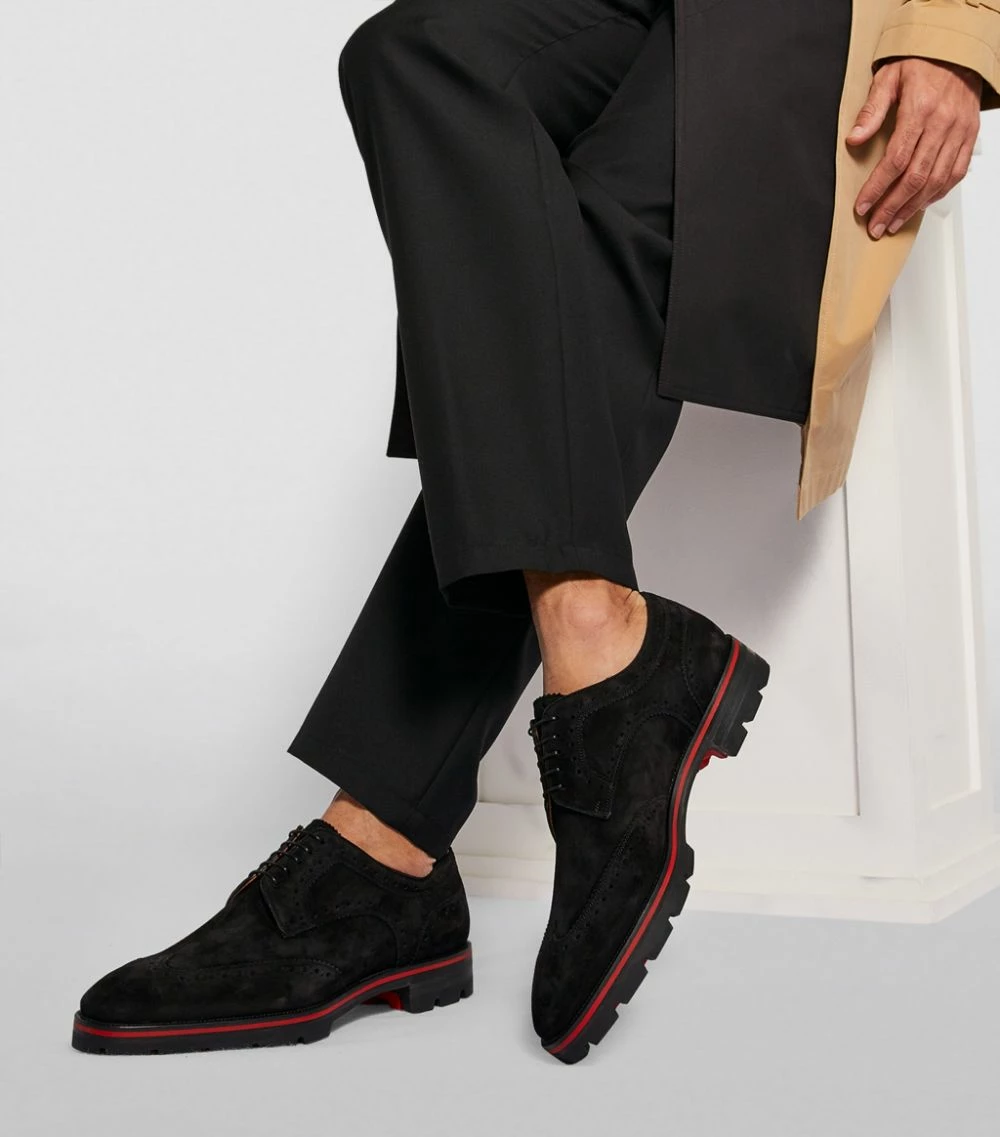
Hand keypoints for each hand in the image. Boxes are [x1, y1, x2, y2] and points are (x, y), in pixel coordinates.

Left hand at [849, 57, 981, 238]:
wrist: (958, 52)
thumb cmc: (922, 64)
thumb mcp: (889, 78)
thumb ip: (871, 110)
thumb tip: (854, 138)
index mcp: (920, 109)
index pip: (896, 160)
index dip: (877, 187)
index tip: (862, 206)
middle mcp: (943, 123)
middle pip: (916, 177)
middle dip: (892, 206)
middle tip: (875, 225)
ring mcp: (959, 132)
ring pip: (936, 180)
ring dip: (913, 207)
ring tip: (893, 223)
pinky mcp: (969, 137)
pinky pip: (955, 174)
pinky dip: (937, 194)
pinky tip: (919, 206)